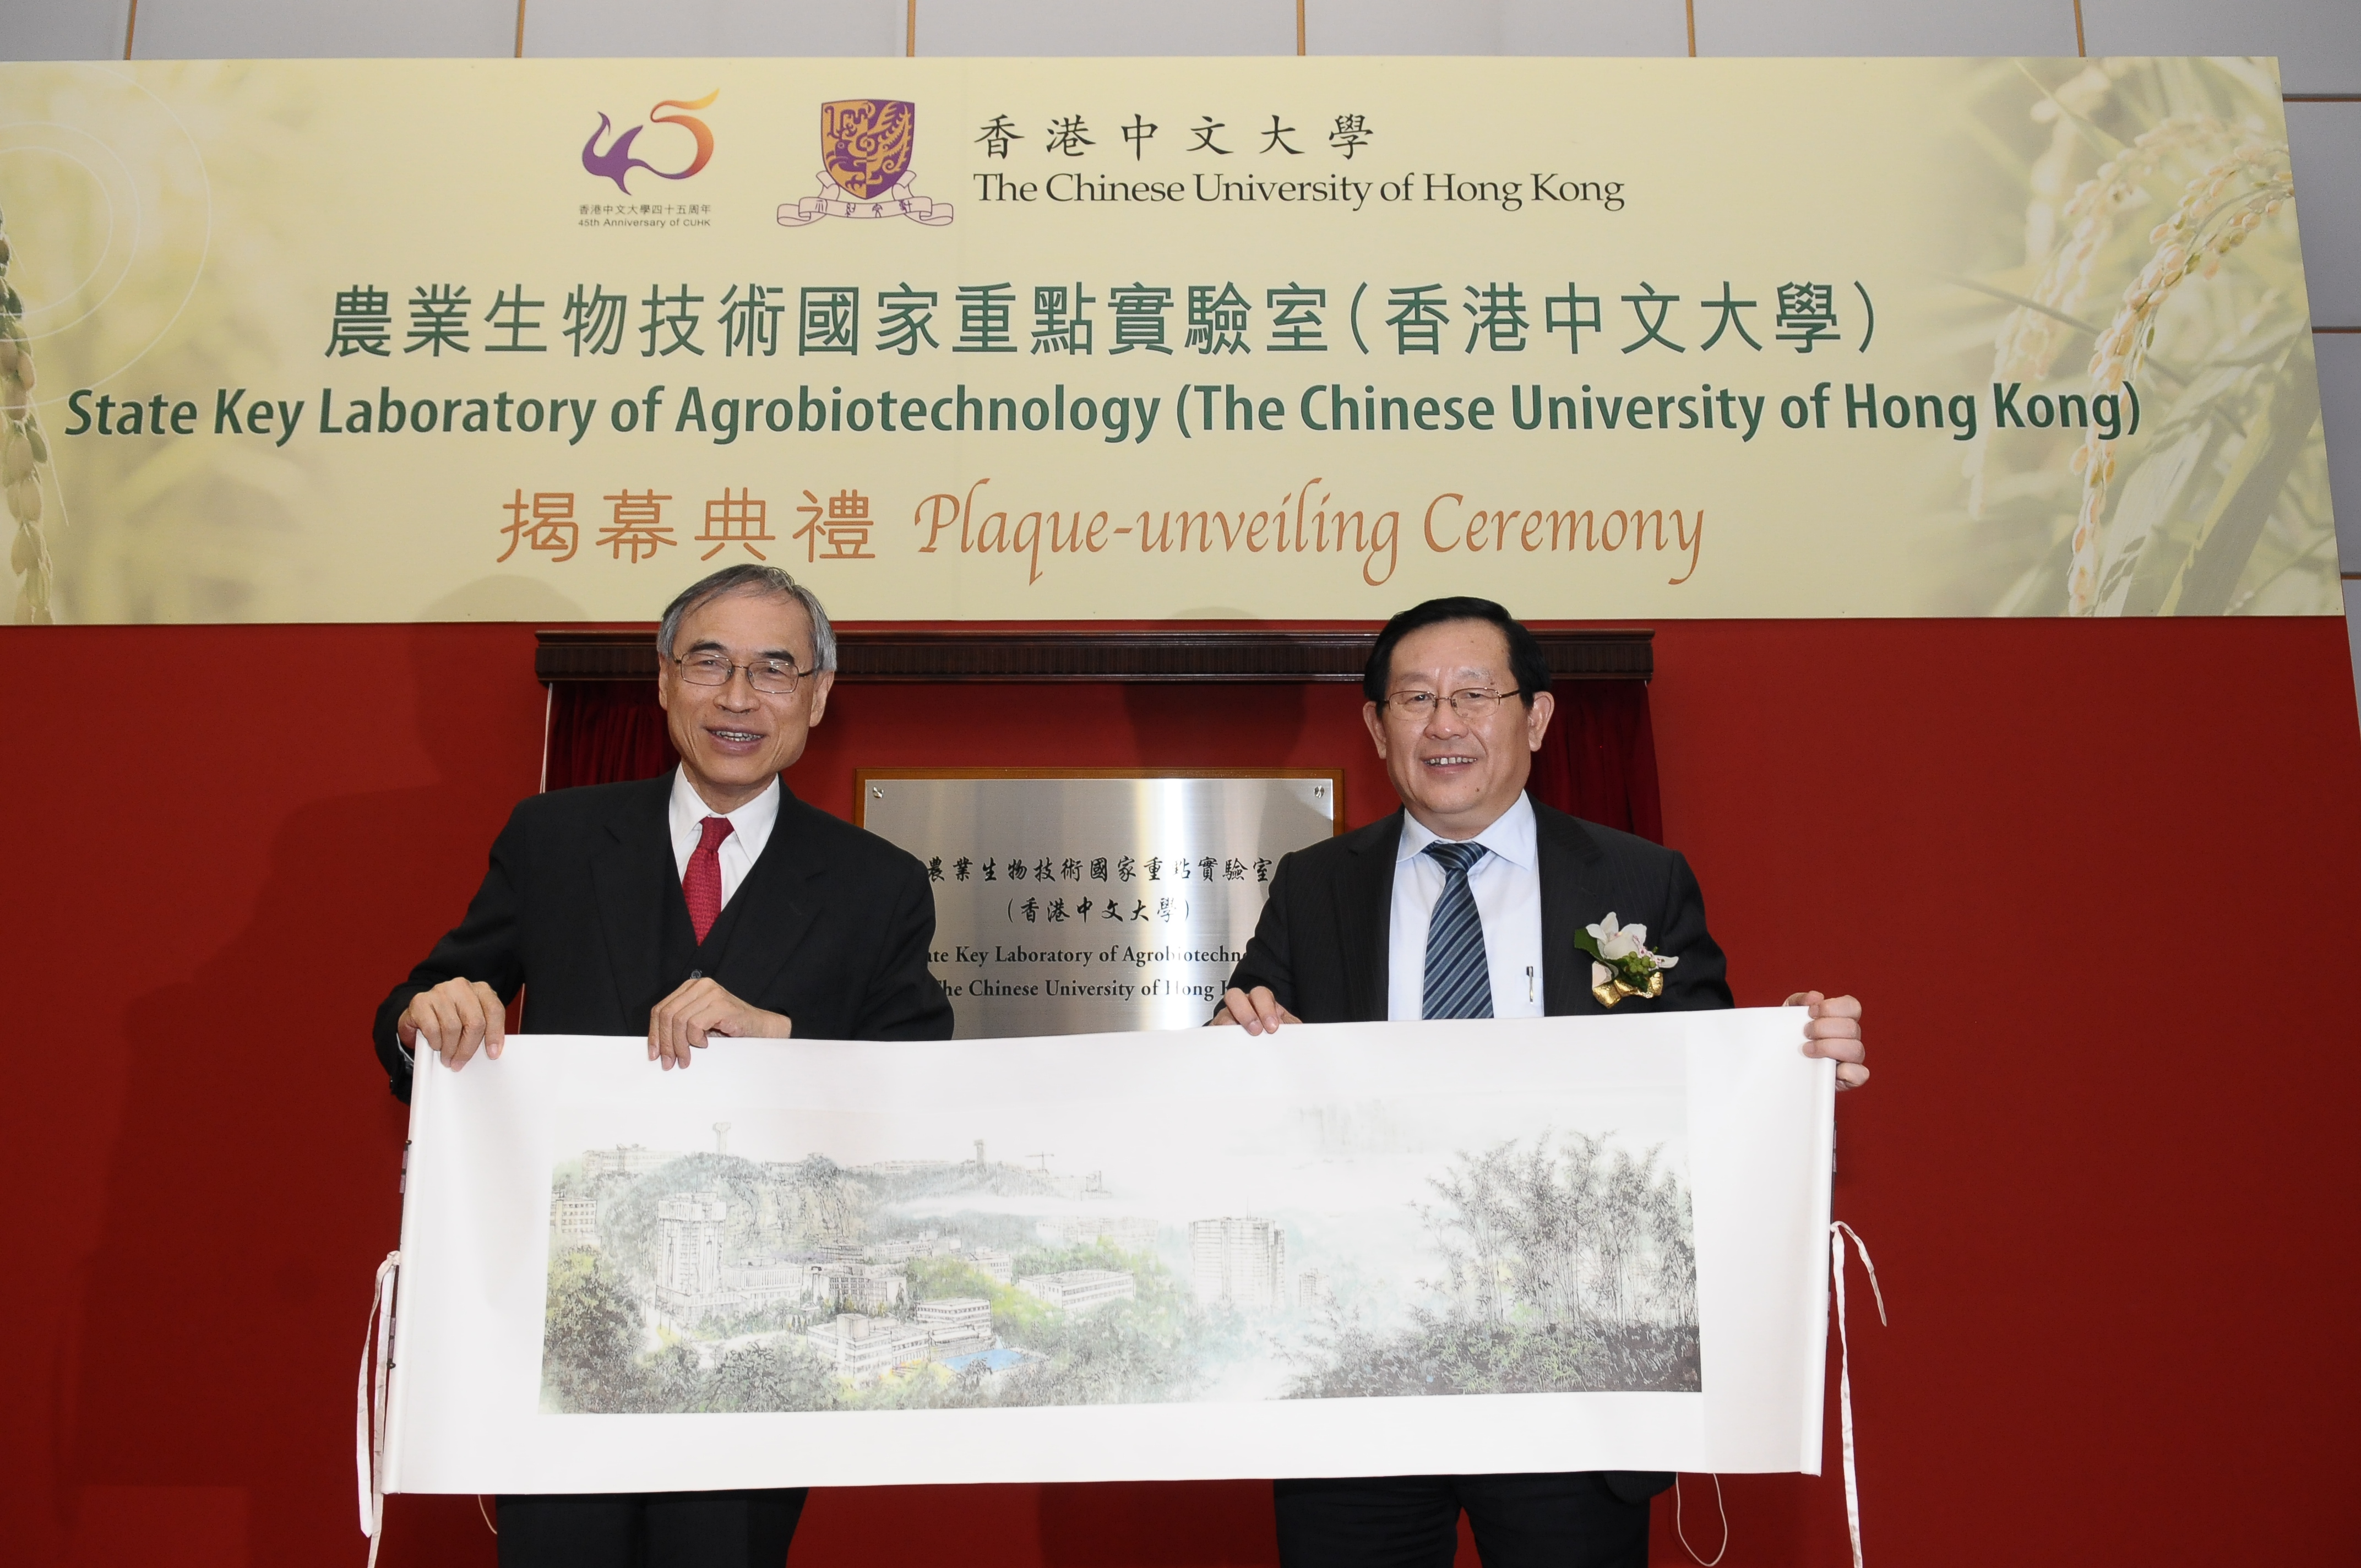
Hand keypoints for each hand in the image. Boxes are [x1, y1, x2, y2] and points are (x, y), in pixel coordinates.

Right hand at [398, 978, 505, 1069]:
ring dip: (450, 1049)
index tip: (492, 1053)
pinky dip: (435, 1042)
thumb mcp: (471, 1019)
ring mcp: (441, 991)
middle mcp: (461, 987)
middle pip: (475, 1021)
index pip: (494, 1010)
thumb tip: (492, 1051)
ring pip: (453, 1027)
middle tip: (460, 1062)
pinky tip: (436, 1045)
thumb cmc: (450, 1016)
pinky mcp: (421, 1001)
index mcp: (480, 989)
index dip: (495, 1034)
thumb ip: (483, 1029)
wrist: (419, 1010)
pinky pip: (432, 1029)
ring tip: (448, 1058)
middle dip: (468, 1048)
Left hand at [649, 976, 792, 1069]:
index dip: (654, 1033)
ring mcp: (711, 993)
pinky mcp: (721, 1004)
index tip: (654, 1054)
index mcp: (690, 988)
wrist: (760, 1028)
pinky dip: (695, 1039)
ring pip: (679, 1021)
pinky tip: (704, 1045)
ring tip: (686, 1059)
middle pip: (667, 1015)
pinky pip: (695, 1024)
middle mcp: (699, 985)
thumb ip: (679, 1026)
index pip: (661, 1009)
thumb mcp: (698, 1025)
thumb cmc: (729, 1028)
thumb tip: (656, 1046)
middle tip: (669, 1062)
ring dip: (680, 1046)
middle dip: (665, 1043)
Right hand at [1213, 986, 1300, 1035]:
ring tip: (1240, 1037)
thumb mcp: (1286, 1030)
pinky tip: (1228, 1043)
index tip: (1273, 1026)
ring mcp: (1228, 1018)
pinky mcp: (1218, 1032)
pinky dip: (1220, 1035)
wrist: (1263, 1053)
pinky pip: (1215, 1030)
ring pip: (1223, 1012)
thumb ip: (1291, 1028)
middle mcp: (1242, 1006)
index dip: (1266, 1008)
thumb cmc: (1274, 1036)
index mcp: (1261, 1002)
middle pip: (1236, 996)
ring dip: (1231, 1023)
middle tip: (1256, 1030)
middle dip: (1246, 1012)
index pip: (1261, 994)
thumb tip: (1296, 1032)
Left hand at [1785, 991, 1867, 1088]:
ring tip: (1807, 1050)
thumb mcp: (1787, 1016)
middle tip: (1805, 1033)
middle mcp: (1850, 1038)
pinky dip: (1846, 1072)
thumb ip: (1798, 1002)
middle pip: (1851, 1027)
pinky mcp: (1850, 1079)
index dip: (1832, 1007)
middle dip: (1823, 1028)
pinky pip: (1860, 1074)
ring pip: (1856, 1049)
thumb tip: (1814, 997)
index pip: (1852, 1006)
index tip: (1810, 1012)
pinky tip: (1827, 1069)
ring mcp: (1851, 1059)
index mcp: (1840, 1020)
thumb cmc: (1788, 1039)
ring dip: (1829, 1047)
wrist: (1780, 1068)